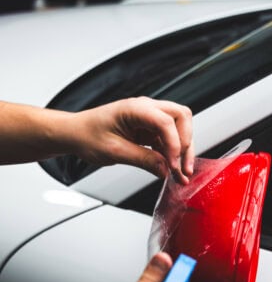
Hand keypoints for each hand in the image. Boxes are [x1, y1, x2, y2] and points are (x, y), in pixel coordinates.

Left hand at [71, 97, 193, 183]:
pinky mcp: (149, 128)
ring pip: (179, 127)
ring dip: (183, 149)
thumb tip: (165, 170)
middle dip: (186, 142)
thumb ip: (143, 160)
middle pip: (181, 117)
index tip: (174, 166)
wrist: (75, 134)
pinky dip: (173, 153)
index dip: (174, 145)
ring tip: (180, 172)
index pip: (166, 122)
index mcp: (135, 108)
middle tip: (183, 167)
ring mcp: (149, 117)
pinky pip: (169, 138)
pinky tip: (171, 169)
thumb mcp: (115, 152)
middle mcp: (146, 108)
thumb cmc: (87, 135)